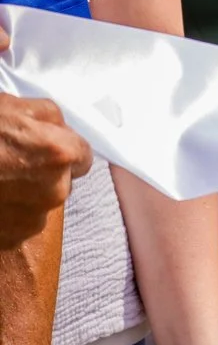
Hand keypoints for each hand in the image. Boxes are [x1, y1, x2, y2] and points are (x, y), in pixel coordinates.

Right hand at [0, 87, 90, 246]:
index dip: (63, 151)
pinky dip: (5, 214)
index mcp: (60, 155)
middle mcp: (53, 191)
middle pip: (61, 183)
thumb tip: (61, 128)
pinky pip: (16, 225)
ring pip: (37, 206)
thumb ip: (49, 118)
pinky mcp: (9, 238)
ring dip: (23, 196)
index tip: (45, 150)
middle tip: (10, 164)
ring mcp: (29, 219)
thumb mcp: (14, 105)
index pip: (82, 157)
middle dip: (42, 174)